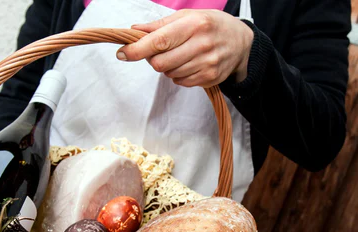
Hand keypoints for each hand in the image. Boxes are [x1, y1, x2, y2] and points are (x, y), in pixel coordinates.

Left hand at [116, 10, 253, 87]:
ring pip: (169, 74)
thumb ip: (160, 26)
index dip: (137, 49)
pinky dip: (178, 75)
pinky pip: (180, 82)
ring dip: (167, 67)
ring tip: (181, 55)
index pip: (159, 41)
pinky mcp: (210, 78)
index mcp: (194, 24)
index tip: (122, 54)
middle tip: (160, 52)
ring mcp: (207, 63)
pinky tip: (189, 64)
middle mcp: (202, 44)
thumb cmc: (210, 26)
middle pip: (160, 63)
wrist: (241, 43)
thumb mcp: (188, 17)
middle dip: (154, 59)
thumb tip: (135, 30)